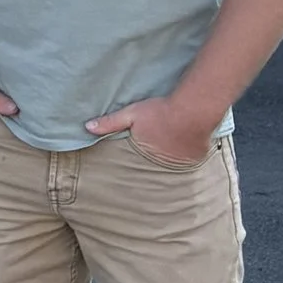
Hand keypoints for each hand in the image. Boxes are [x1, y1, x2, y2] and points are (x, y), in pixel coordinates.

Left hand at [87, 94, 216, 165]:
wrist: (191, 111)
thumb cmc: (160, 112)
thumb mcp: (131, 114)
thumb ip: (110, 123)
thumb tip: (87, 127)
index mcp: (143, 153)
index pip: (133, 165)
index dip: (132, 165)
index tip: (127, 171)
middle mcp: (161, 163)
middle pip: (153, 167)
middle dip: (150, 167)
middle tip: (148, 170)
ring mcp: (179, 163)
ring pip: (171, 166)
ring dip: (169, 162)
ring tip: (168, 158)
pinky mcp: (195, 159)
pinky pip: (188, 162)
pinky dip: (186, 158)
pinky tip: (185, 152)